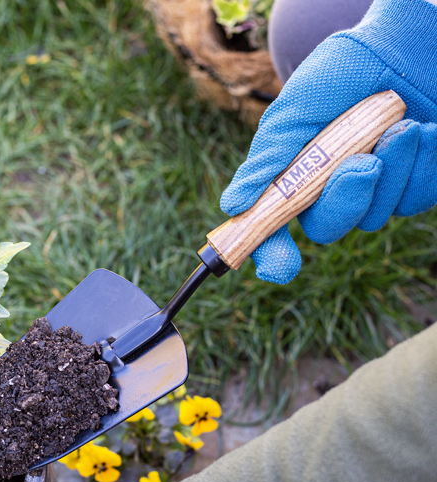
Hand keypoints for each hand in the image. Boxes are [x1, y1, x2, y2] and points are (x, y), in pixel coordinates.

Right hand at [220, 0, 436, 283]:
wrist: (399, 46)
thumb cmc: (338, 75)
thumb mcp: (292, 113)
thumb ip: (266, 160)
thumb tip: (231, 206)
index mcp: (291, 179)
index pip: (273, 227)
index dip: (271, 251)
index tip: (278, 268)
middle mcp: (328, 191)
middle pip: (326, 228)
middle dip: (343, 201)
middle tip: (362, 163)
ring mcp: (371, 192)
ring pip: (373, 217)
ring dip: (389, 171)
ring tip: (400, 126)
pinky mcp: (412, 185)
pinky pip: (414, 200)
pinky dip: (419, 166)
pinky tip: (421, 131)